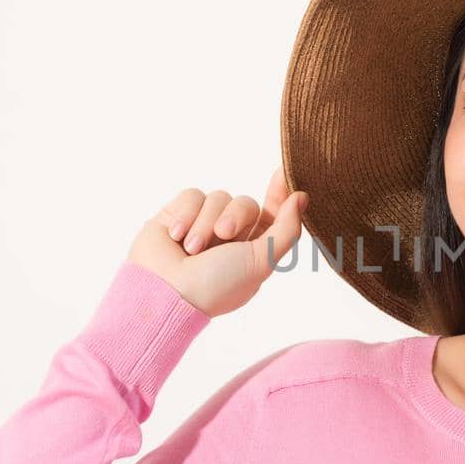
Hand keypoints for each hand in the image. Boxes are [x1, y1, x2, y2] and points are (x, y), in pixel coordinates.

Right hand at [126, 165, 308, 318]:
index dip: (280, 193)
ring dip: (206, 223)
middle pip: (245, 203)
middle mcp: (229, 238)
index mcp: (253, 251)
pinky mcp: (177, 215)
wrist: (163, 291)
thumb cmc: (215, 285)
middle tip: (223, 235)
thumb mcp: (261, 261)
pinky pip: (192, 196)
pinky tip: (175, 236)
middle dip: (236, 216)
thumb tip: (301, 197)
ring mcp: (202, 225)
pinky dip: (186, 215)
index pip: (272, 214)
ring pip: (218, 197)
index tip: (284, 172)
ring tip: (192, 249)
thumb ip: (286, 229)